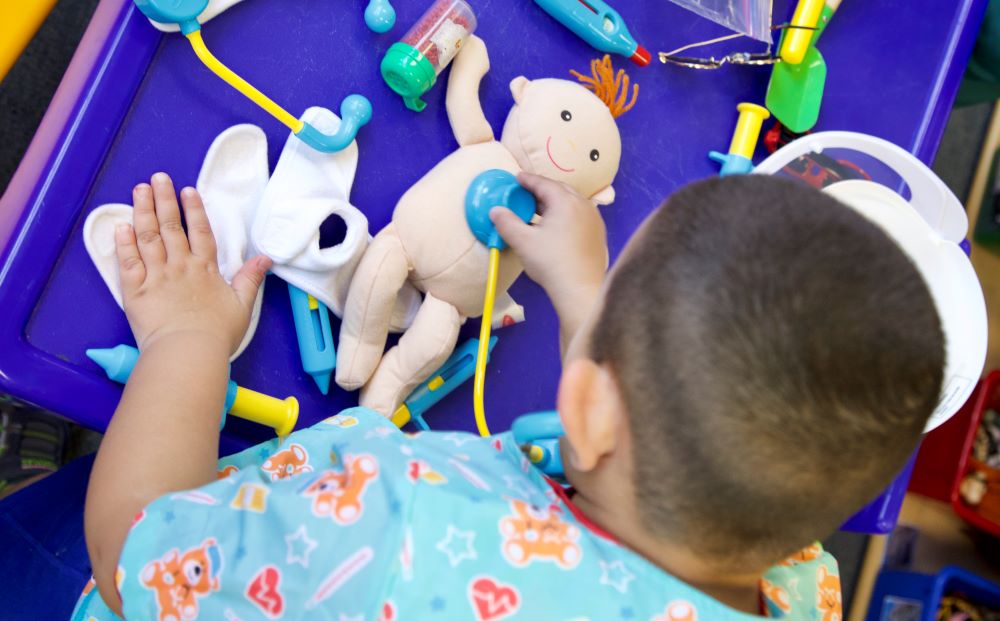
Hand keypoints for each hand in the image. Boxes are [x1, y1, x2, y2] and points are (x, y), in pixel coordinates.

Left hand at [116, 173, 270, 353]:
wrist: (188, 351)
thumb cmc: (217, 333)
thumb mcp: (242, 306)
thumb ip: (250, 279)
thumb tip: (265, 259)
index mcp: (205, 269)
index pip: (200, 232)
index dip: (194, 209)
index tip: (187, 190)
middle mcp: (180, 266)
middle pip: (171, 227)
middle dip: (164, 200)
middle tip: (158, 178)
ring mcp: (156, 276)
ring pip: (148, 237)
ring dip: (143, 211)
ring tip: (139, 190)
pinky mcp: (136, 291)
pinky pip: (129, 262)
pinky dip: (123, 243)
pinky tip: (120, 226)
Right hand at [490, 172, 606, 306]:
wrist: (580, 289)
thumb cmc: (551, 262)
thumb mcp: (523, 241)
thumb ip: (506, 222)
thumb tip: (495, 211)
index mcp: (565, 201)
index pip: (544, 183)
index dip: (528, 180)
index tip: (518, 177)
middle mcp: (583, 205)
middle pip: (560, 190)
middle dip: (542, 190)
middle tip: (526, 193)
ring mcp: (594, 219)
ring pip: (572, 203)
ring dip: (555, 202)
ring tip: (540, 210)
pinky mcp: (598, 234)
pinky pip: (580, 215)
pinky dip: (566, 214)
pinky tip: (557, 226)